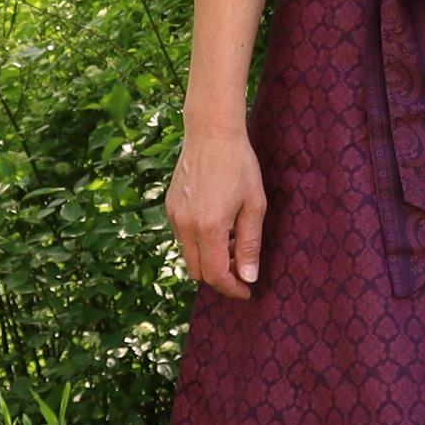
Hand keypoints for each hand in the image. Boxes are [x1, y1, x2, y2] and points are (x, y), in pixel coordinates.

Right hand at [167, 127, 267, 297]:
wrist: (211, 133)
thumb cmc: (239, 166)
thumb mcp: (254, 206)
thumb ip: (249, 244)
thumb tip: (248, 277)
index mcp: (209, 228)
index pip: (216, 275)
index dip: (232, 288)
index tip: (247, 291)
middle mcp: (185, 226)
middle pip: (198, 272)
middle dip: (220, 277)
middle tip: (243, 269)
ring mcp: (174, 217)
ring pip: (189, 256)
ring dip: (209, 259)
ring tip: (234, 242)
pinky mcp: (170, 208)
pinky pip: (183, 238)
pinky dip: (199, 243)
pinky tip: (219, 227)